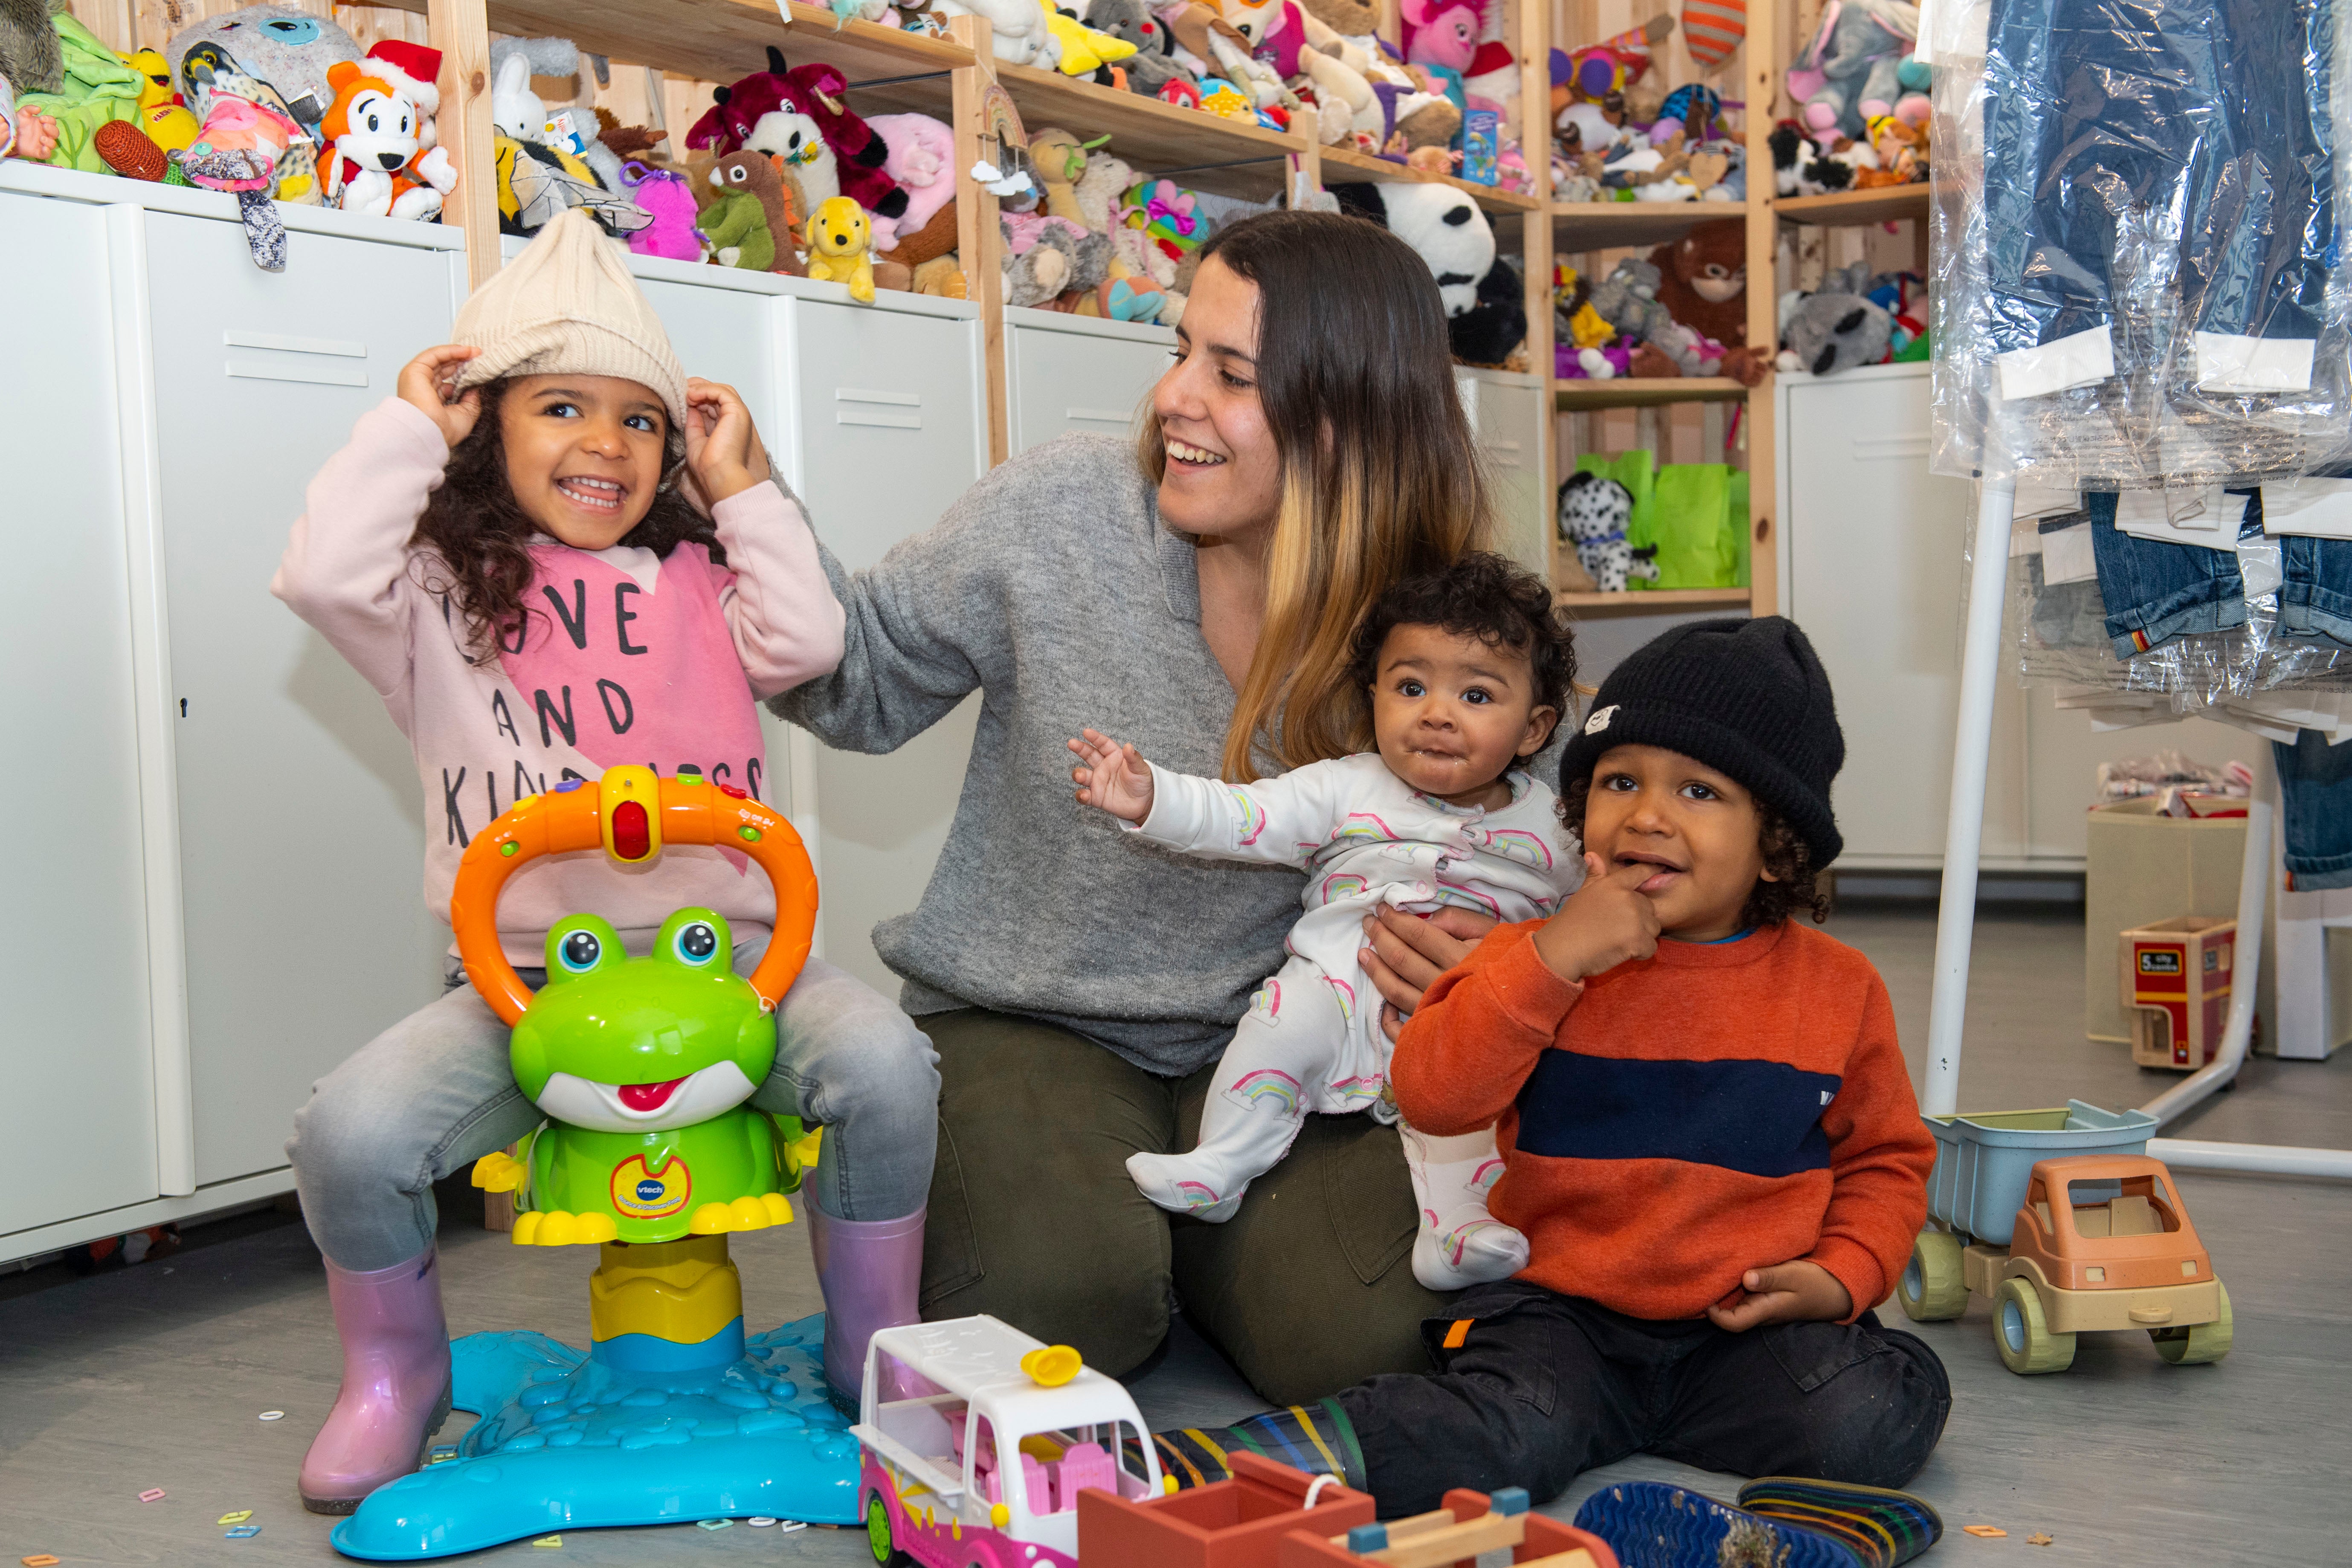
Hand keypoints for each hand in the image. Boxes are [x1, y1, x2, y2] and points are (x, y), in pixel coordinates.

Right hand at [396, 344, 482, 448]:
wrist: (430, 432)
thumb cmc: (444, 431)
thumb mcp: (466, 414)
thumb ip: (471, 399)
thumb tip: (477, 386)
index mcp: (431, 402)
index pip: (447, 383)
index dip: (463, 375)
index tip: (480, 371)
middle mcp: (423, 390)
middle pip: (443, 369)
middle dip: (462, 362)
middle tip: (480, 357)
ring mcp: (417, 379)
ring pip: (438, 360)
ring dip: (457, 354)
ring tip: (476, 352)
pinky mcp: (414, 371)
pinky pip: (433, 355)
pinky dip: (450, 350)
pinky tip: (466, 351)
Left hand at [681, 377, 772, 508]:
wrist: (719, 475)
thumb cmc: (710, 467)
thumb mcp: (695, 440)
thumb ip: (694, 423)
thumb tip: (689, 408)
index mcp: (727, 427)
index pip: (713, 403)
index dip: (697, 397)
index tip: (680, 398)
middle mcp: (734, 420)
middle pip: (718, 393)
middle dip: (698, 388)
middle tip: (680, 389)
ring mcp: (738, 414)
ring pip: (721, 389)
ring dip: (701, 388)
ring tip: (686, 393)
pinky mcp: (738, 411)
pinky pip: (721, 391)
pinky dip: (706, 390)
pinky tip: (692, 396)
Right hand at [1067, 728, 1153, 821]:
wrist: (1145, 802)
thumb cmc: (1143, 781)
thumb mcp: (1141, 768)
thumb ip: (1133, 758)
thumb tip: (1128, 746)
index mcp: (1114, 756)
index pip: (1103, 744)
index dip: (1095, 738)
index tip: (1086, 732)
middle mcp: (1104, 767)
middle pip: (1089, 755)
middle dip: (1079, 749)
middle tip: (1071, 743)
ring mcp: (1098, 782)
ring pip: (1083, 775)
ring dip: (1079, 774)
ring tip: (1080, 775)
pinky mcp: (1096, 797)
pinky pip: (1085, 795)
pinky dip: (1081, 795)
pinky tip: (1083, 795)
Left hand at [1362, 904, 1498, 1040]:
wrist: (1529, 1001)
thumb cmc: (1509, 960)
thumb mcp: (1489, 930)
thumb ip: (1456, 919)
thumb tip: (1423, 920)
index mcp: (1460, 958)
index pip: (1417, 935)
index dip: (1395, 920)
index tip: (1382, 909)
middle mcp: (1446, 986)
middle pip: (1401, 959)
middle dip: (1380, 937)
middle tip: (1368, 923)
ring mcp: (1438, 1012)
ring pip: (1395, 991)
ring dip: (1375, 971)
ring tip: (1364, 954)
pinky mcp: (1436, 1033)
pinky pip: (1404, 1030)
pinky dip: (1387, 1018)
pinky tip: (1380, 1004)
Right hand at [1530, 854, 1662, 983]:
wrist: (1563, 948)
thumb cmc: (1570, 922)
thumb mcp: (1582, 894)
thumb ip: (1594, 876)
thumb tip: (1592, 855)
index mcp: (1614, 885)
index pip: (1640, 873)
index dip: (1652, 871)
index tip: (1660, 870)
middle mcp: (1628, 898)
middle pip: (1650, 908)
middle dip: (1639, 919)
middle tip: (1618, 929)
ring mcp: (1635, 919)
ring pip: (1653, 928)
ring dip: (1642, 937)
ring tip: (1620, 941)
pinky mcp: (1638, 940)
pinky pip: (1651, 947)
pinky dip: (1640, 953)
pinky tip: (1623, 952)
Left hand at [1705, 1260, 1853, 1332]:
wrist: (1833, 1291)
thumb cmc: (1814, 1282)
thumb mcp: (1794, 1275)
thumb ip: (1770, 1277)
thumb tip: (1746, 1279)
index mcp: (1766, 1310)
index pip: (1734, 1323)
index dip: (1715, 1316)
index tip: (1706, 1298)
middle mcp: (1760, 1312)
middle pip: (1729, 1315)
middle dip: (1713, 1301)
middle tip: (1699, 1279)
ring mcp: (1762, 1307)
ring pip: (1734, 1306)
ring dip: (1722, 1294)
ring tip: (1708, 1273)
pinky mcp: (1764, 1300)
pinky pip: (1743, 1299)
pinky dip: (1732, 1289)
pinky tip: (1726, 1272)